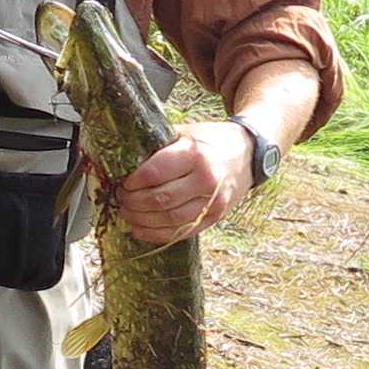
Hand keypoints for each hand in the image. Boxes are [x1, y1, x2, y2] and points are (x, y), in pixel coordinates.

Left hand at [114, 120, 254, 243]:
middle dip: (133, 202)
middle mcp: (206, 180)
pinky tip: (139, 229)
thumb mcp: (185, 133)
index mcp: (195, 155)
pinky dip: (155, 234)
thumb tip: (122, 159)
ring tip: (127, 212)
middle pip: (159, 199)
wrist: (247, 154)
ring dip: (141, 219)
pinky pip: (180, 233)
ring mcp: (212, 203)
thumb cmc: (210, 141)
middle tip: (121, 197)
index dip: (132, 181)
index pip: (154, 173)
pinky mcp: (214, 218)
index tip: (122, 181)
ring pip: (168, 219)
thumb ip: (158, 146)